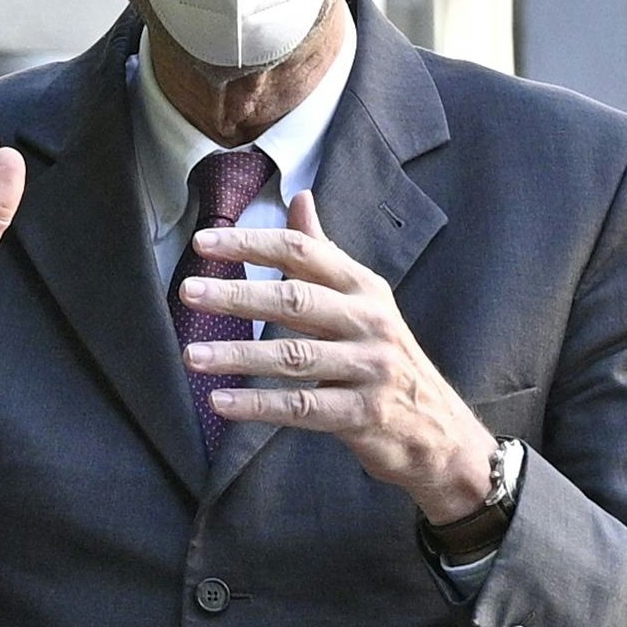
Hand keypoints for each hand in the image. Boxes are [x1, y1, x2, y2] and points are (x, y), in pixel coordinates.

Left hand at [180, 188, 495, 521]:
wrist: (439, 430)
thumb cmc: (385, 357)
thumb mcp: (364, 299)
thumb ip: (325, 253)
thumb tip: (301, 197)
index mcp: (364, 287)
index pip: (303, 252)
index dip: (252, 244)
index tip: (204, 241)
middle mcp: (370, 321)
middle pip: (295, 300)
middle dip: (238, 294)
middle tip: (188, 291)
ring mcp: (369, 368)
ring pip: (293, 356)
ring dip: (237, 354)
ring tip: (192, 355)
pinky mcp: (363, 414)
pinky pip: (301, 407)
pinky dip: (258, 406)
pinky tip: (220, 402)